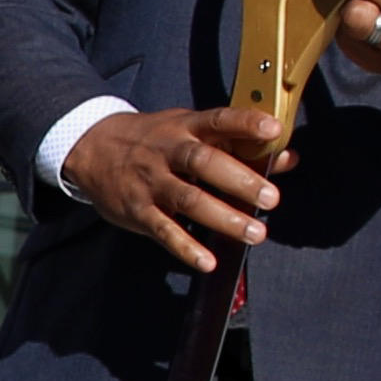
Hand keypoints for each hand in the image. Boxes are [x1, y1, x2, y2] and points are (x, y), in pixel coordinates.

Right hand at [66, 100, 289, 266]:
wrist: (93, 147)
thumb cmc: (154, 140)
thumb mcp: (190, 130)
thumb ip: (239, 145)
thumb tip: (288, 157)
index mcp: (186, 126)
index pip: (219, 120)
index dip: (246, 123)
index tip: (273, 130)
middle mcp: (168, 150)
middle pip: (204, 162)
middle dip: (239, 180)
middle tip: (270, 198)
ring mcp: (151, 181)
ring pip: (188, 199)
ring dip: (223, 217)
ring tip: (255, 233)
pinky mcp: (138, 209)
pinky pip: (163, 230)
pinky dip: (185, 247)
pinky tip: (207, 261)